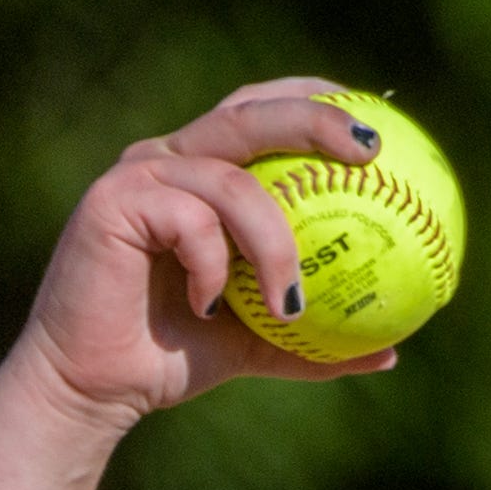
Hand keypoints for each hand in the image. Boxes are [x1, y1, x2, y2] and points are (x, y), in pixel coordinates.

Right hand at [13, 78, 398, 428]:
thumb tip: (392, 353)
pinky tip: (210, 307)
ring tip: (289, 304)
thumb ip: (318, 341)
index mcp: (205, 176)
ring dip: (274, 244)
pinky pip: (191, 220)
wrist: (97, 385)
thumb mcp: (261, 346)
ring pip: (230, 180)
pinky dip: (213, 266)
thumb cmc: (172, 357)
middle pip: (249, 115)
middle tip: (369, 152)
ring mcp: (141, 174)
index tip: (375, 128)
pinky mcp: (114, 200)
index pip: (263, 116)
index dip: (315, 105)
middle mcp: (173, 161)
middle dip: (312, 120)